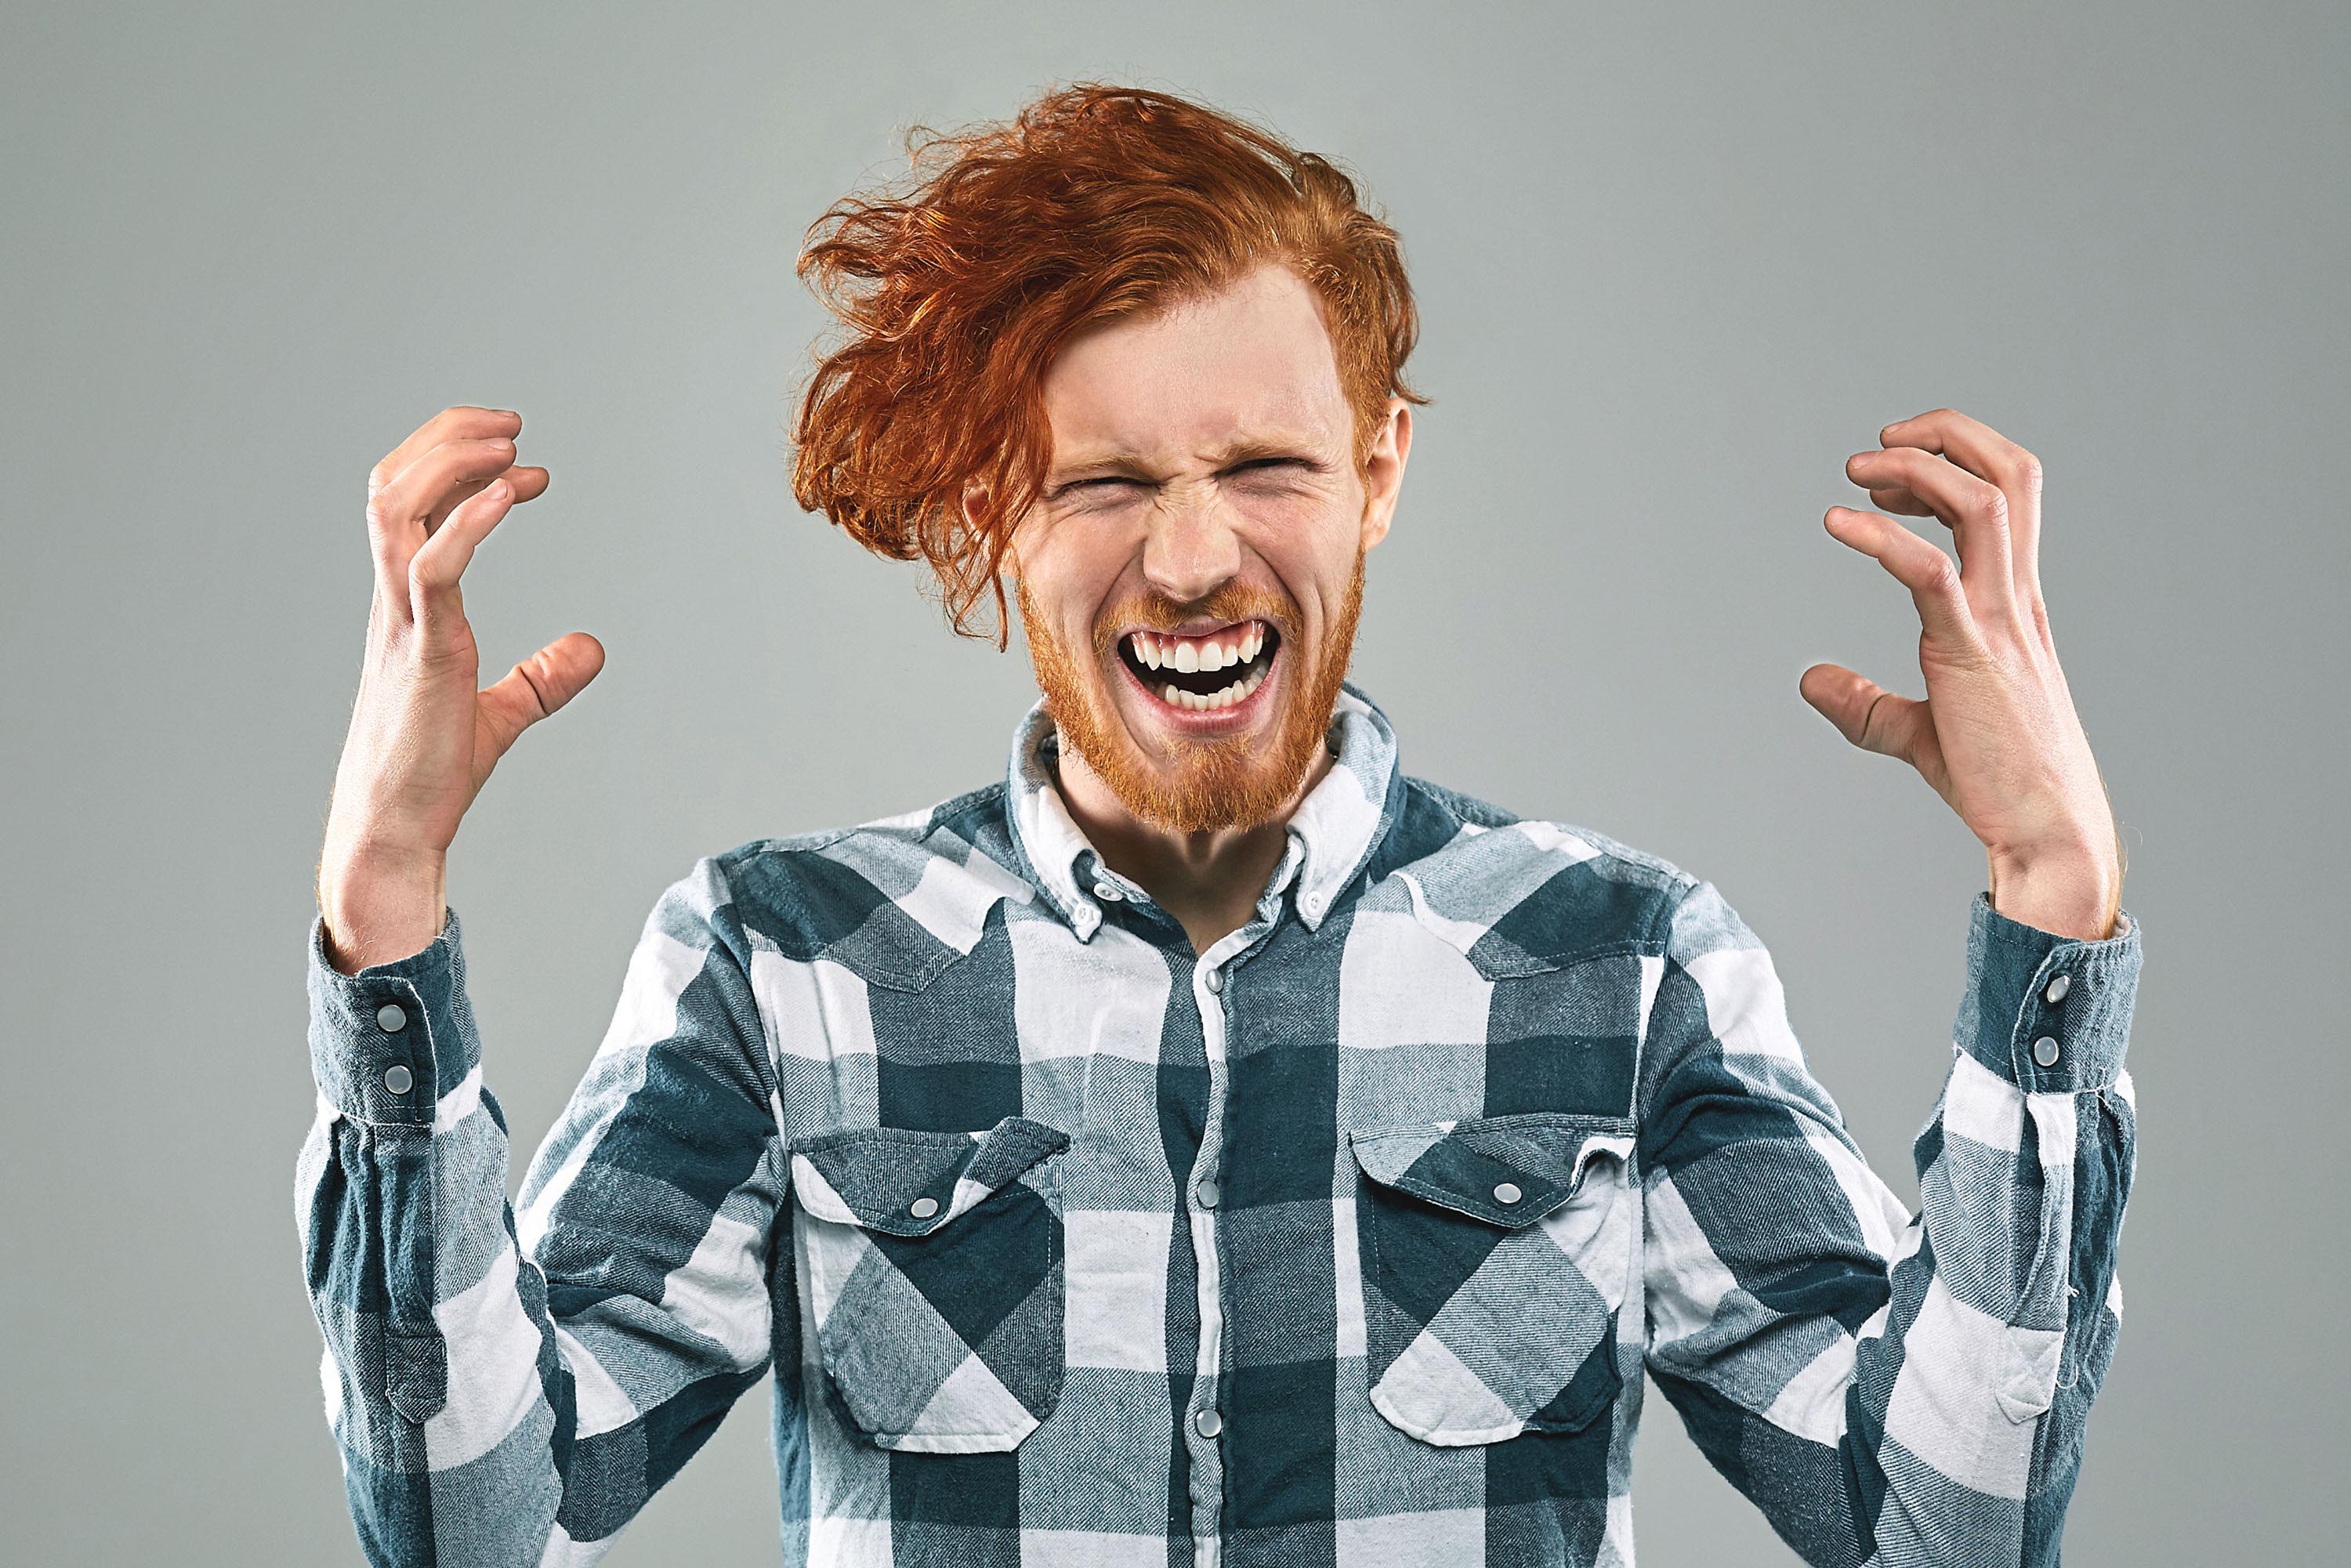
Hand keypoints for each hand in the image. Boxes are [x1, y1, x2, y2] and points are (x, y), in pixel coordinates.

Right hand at [317, 406, 603, 971]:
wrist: (396, 832)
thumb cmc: (431, 775)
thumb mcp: (501, 713)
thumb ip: (543, 677)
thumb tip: (593, 650)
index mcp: (407, 608)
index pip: (413, 508)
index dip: (462, 471)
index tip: (526, 465)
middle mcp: (394, 604)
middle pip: (392, 488)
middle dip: (446, 440)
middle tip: (512, 422)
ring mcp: (401, 625)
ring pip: (395, 511)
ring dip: (451, 463)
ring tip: (508, 439)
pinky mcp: (421, 655)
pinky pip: (432, 568)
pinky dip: (469, 522)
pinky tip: (512, 493)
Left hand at [1799, 409, 2121, 939]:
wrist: (2046, 834)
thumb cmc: (1998, 784)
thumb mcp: (1919, 733)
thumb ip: (1866, 704)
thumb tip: (1811, 683)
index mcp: (2014, 605)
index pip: (2006, 497)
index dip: (1951, 465)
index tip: (1887, 478)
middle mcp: (2016, 599)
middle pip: (2011, 475)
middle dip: (1947, 436)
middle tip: (1875, 446)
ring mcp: (2002, 623)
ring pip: (1984, 503)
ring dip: (1917, 469)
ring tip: (1856, 469)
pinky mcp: (1975, 655)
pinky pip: (1933, 572)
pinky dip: (1882, 537)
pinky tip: (1838, 525)